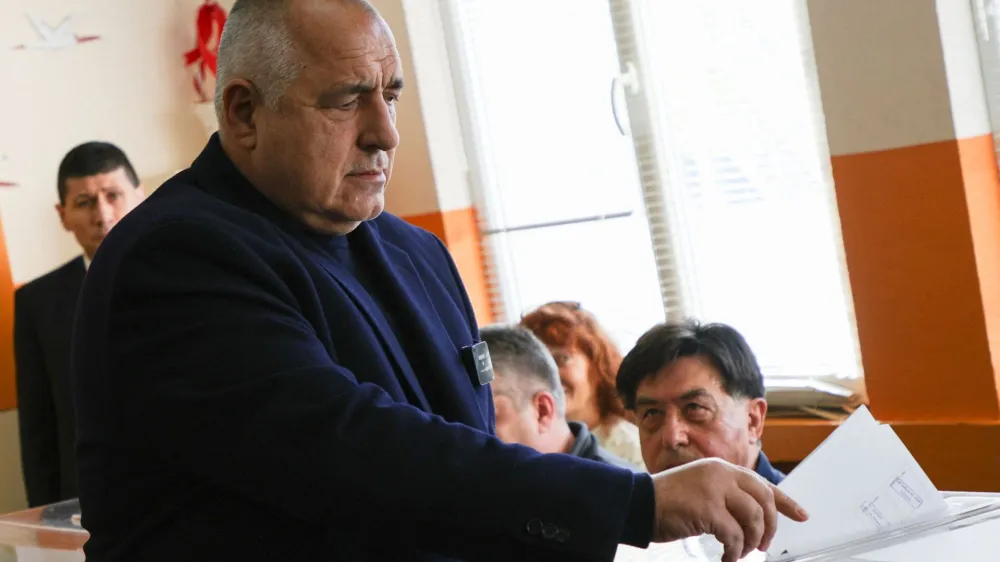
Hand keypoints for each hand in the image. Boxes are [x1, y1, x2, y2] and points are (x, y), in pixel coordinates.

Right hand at [650, 458, 807, 561]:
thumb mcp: (701, 489)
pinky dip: (734, 552)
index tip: (802, 515)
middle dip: (769, 527)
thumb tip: (754, 516)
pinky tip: (726, 558)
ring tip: (739, 553)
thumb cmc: (667, 501)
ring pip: (753, 519)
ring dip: (751, 543)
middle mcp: (721, 474)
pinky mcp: (707, 509)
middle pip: (764, 501)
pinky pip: (735, 536)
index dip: (786, 501)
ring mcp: (714, 490)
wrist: (638, 503)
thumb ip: (725, 494)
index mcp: (721, 468)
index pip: (762, 483)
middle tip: (764, 545)